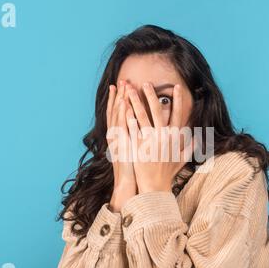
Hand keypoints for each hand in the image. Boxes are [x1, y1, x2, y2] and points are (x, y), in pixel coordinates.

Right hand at [106, 80, 136, 211]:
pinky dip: (122, 116)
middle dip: (120, 96)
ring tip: (123, 87)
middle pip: (117, 112)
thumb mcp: (138, 152)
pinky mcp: (123, 147)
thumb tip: (150, 130)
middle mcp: (118, 137)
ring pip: (118, 117)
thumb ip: (142, 139)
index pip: (121, 114)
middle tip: (122, 81)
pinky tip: (125, 105)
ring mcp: (119, 141)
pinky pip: (122, 129)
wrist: (129, 186)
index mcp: (122, 137)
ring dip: (120, 101)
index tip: (124, 87)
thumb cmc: (136, 171)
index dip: (122, 100)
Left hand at [125, 82, 193, 192]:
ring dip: (136, 101)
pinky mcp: (138, 146)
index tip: (176, 87)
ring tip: (130, 90)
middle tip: (146, 82)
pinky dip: (128, 117)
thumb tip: (197, 138)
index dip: (177, 100)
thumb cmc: (167, 174)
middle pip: (157, 111)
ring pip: (142, 116)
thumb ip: (189, 147)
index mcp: (174, 138)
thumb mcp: (181, 160)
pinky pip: (133, 128)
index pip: (177, 114)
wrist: (154, 187)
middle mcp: (163, 137)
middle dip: (151, 95)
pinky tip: (124, 107)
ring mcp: (150, 140)